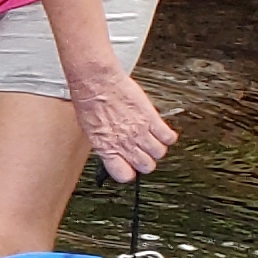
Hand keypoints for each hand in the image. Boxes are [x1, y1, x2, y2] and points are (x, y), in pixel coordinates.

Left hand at [69, 68, 179, 182]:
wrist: (97, 83)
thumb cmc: (89, 102)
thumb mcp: (91, 130)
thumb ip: (106, 144)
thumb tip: (114, 152)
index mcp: (107, 148)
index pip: (124, 174)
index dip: (129, 172)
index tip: (130, 166)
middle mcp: (125, 143)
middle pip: (146, 166)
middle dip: (146, 161)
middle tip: (142, 152)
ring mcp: (139, 131)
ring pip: (159, 153)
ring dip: (157, 148)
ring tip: (151, 140)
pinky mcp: (151, 118)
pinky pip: (168, 137)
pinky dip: (168, 137)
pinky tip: (161, 132)